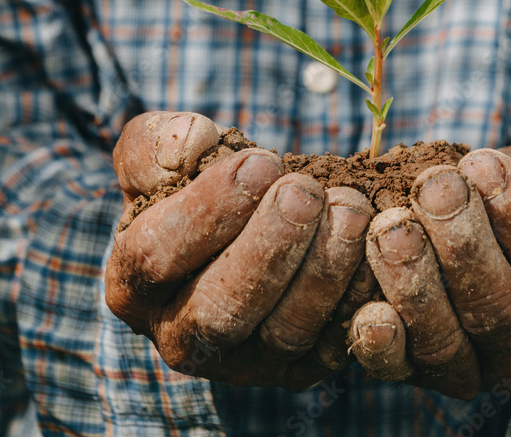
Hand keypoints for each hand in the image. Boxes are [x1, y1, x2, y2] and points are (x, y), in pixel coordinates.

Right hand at [105, 111, 375, 389]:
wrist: (241, 229)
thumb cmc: (195, 188)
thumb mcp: (161, 156)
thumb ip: (157, 142)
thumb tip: (191, 141)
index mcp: (134, 284)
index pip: (155, 257)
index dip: (208, 209)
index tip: (261, 161)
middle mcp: (182, 337)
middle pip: (219, 310)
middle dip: (268, 248)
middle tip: (306, 192)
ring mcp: (243, 361)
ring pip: (283, 333)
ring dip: (323, 271)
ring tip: (350, 209)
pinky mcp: (298, 370)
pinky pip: (334, 347)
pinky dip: (359, 300)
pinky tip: (376, 250)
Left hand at [348, 143, 510, 398]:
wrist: (465, 211)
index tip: (484, 161)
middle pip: (499, 309)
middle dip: (463, 243)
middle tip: (434, 186)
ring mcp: (468, 367)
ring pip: (445, 341)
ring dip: (416, 281)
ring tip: (392, 225)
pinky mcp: (411, 370)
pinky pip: (397, 367)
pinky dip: (382, 343)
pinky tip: (369, 310)